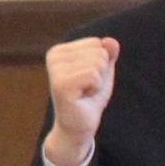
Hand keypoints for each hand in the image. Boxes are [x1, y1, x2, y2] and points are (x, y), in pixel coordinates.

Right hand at [43, 35, 118, 165]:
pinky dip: (95, 88)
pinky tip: (83, 97)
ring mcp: (55, 70)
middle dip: (101, 73)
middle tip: (87, 88)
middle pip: (99, 51)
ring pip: (98, 62)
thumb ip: (108, 53)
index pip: (96, 43)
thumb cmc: (89, 97)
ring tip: (85, 92)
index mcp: (59, 51)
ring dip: (99, 82)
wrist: (79, 124)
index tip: (87, 79)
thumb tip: (111, 41)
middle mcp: (53, 56)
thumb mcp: (103, 70)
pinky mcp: (61, 84)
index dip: (101, 63)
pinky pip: (93, 75)